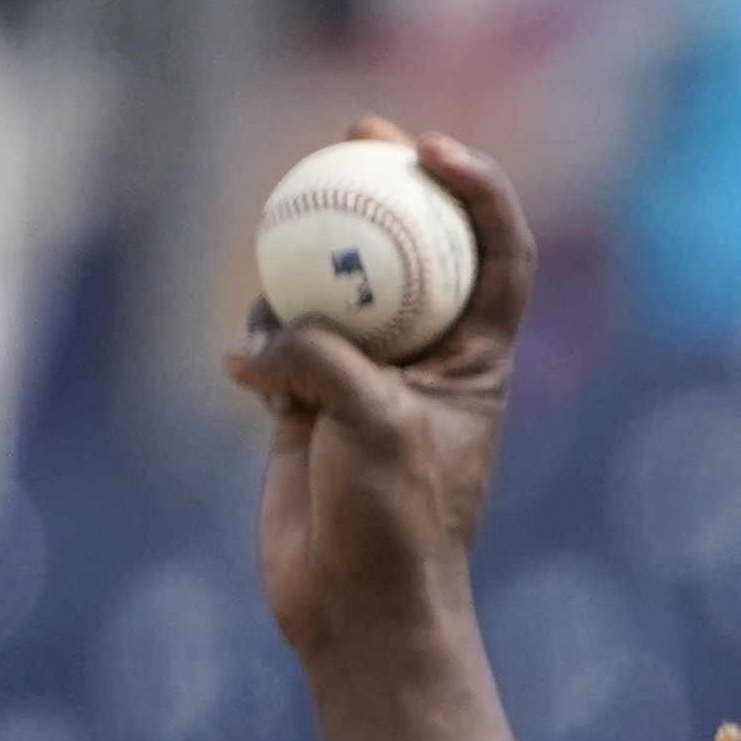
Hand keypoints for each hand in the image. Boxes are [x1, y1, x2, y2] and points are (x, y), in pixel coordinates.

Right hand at [222, 120, 539, 661]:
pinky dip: (258, 346)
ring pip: (335, 287)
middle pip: (414, 245)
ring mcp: (365, 377)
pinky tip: (243, 371)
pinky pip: (278, 344)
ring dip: (303, 271)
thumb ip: (327, 359)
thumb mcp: (373, 428)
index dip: (478, 188)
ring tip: (279, 286)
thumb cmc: (397, 526)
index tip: (431, 149)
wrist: (357, 610)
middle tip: (355, 130)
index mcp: (479, 357)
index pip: (498, 251)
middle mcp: (427, 357)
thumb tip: (264, 335)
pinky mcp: (308, 405)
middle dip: (388, 181)